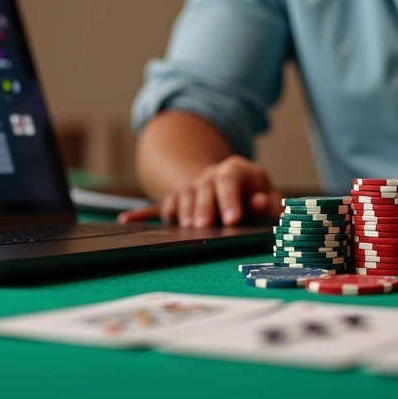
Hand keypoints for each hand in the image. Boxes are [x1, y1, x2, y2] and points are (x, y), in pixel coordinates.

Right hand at [117, 155, 281, 227]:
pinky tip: (126, 220)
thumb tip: (261, 201)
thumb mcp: (269, 197)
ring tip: (186, 228)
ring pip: (183, 196)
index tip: (232, 218)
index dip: (230, 197)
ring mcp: (191, 187)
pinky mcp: (178, 200)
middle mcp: (210, 176)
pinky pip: (159, 206)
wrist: (229, 180)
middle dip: (203, 207)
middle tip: (203, 226)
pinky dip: (142, 214)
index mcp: (234, 171)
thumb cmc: (253, 194)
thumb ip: (271, 202)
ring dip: (183, 211)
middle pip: (203, 188)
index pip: (231, 179)